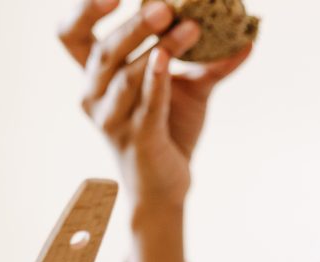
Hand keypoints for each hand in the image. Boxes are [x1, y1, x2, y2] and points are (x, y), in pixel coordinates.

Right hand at [58, 0, 250, 261]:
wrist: (167, 186)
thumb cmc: (169, 130)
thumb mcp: (190, 88)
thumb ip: (212, 60)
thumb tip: (248, 35)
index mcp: (96, 76)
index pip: (71, 35)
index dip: (84, 10)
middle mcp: (93, 95)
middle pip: (104, 51)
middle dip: (134, 25)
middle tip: (164, 5)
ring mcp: (112, 119)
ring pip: (126, 76)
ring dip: (159, 48)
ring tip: (189, 27)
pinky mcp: (137, 138)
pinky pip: (146, 104)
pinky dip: (156, 80)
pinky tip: (166, 58)